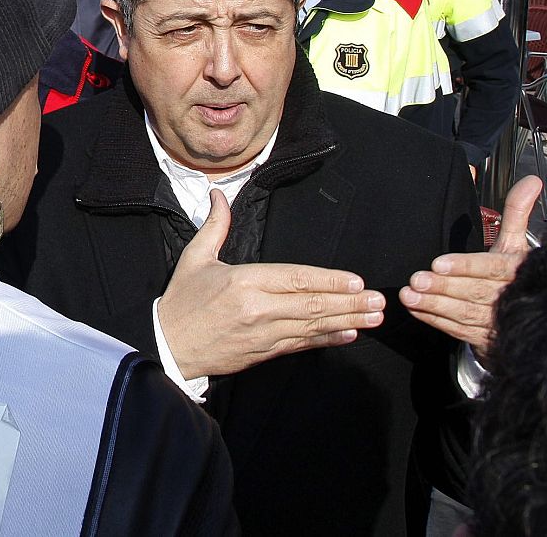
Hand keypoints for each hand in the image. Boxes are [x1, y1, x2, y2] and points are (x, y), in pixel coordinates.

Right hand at [156, 189, 383, 378]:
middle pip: (312, 304)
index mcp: (243, 281)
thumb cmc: (182, 300)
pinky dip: (328, 340)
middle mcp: (258, 309)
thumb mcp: (195, 258)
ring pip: (313, 326)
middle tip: (378, 301)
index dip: (329, 280)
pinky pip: (303, 345)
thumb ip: (215, 226)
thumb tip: (219, 194)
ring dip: (348, 321)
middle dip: (349, 302)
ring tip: (374, 317)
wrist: (167, 345)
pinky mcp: (264, 352)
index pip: (295, 278)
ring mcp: (264, 334)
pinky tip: (349, 334)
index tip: (356, 281)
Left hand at [400, 174, 541, 354]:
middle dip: (444, 287)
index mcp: (516, 272)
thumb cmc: (513, 274)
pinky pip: (459, 330)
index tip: (438, 263)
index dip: (465, 266)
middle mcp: (508, 299)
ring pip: (465, 314)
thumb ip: (516, 212)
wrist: (526, 316)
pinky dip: (437, 321)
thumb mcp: (515, 244)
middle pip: (475, 293)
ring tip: (410, 295)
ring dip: (435, 305)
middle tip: (417, 280)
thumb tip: (530, 181)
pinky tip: (418, 310)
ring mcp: (497, 321)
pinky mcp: (486, 338)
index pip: (491, 269)